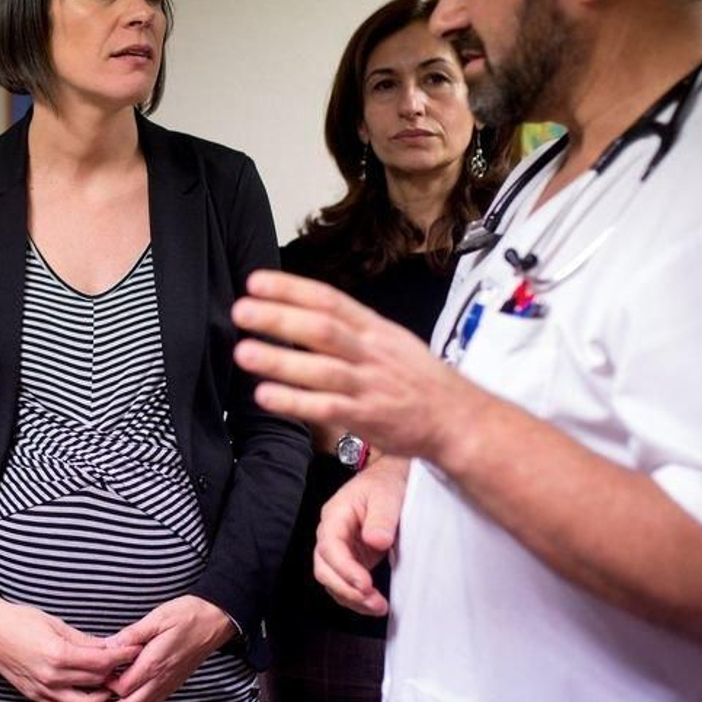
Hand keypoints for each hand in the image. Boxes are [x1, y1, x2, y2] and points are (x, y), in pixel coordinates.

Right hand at [0, 594, 140, 701]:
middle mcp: (52, 678)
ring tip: (110, 683)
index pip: (102, 662)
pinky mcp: (35, 697)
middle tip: (129, 667)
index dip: (123, 656)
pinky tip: (89, 695)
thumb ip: (84, 640)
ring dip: (100, 697)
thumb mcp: (56, 623)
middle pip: (97, 684)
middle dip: (117, 676)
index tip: (136, 650)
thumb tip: (109, 647)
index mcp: (58, 655)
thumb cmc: (20, 621)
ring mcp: (42, 691)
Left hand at [79, 595, 235, 701]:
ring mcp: (168, 684)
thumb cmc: (188, 615)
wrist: (216, 620)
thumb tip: (110, 646)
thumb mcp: (157, 618)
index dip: (102, 686)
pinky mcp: (172, 683)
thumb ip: (132, 634)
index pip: (121, 687)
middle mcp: (161, 680)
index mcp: (154, 664)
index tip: (85, 681)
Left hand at [232, 270, 474, 461]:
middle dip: (279, 317)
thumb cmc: (420, 380)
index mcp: (374, 329)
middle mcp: (370, 353)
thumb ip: (351, 327)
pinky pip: (327, 408)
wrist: (459, 419)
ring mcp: (368, 385)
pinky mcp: (367, 417)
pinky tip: (267, 396)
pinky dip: (295, 402)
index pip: (329, 299)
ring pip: (322, 369)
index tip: (256, 282)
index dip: (291, 288)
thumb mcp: (392, 340)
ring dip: (281, 360)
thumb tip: (305, 310)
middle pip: (322, 328)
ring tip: (245, 352)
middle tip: (242, 310)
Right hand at [315, 456, 408, 615]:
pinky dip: (358, 598)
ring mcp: (341, 549)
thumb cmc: (385, 485)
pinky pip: (346, 584)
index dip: (344, 569)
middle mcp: (331, 535)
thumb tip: (375, 541)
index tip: (365, 584)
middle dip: (347, 590)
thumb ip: (382, 518)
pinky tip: (374, 604)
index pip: (330, 548)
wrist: (390, 482)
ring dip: (352, 599)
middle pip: (325, 569)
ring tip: (378, 607)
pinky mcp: (353, 560)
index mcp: (335, 517)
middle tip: (373, 602)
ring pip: (333, 581)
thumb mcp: (387, 495)